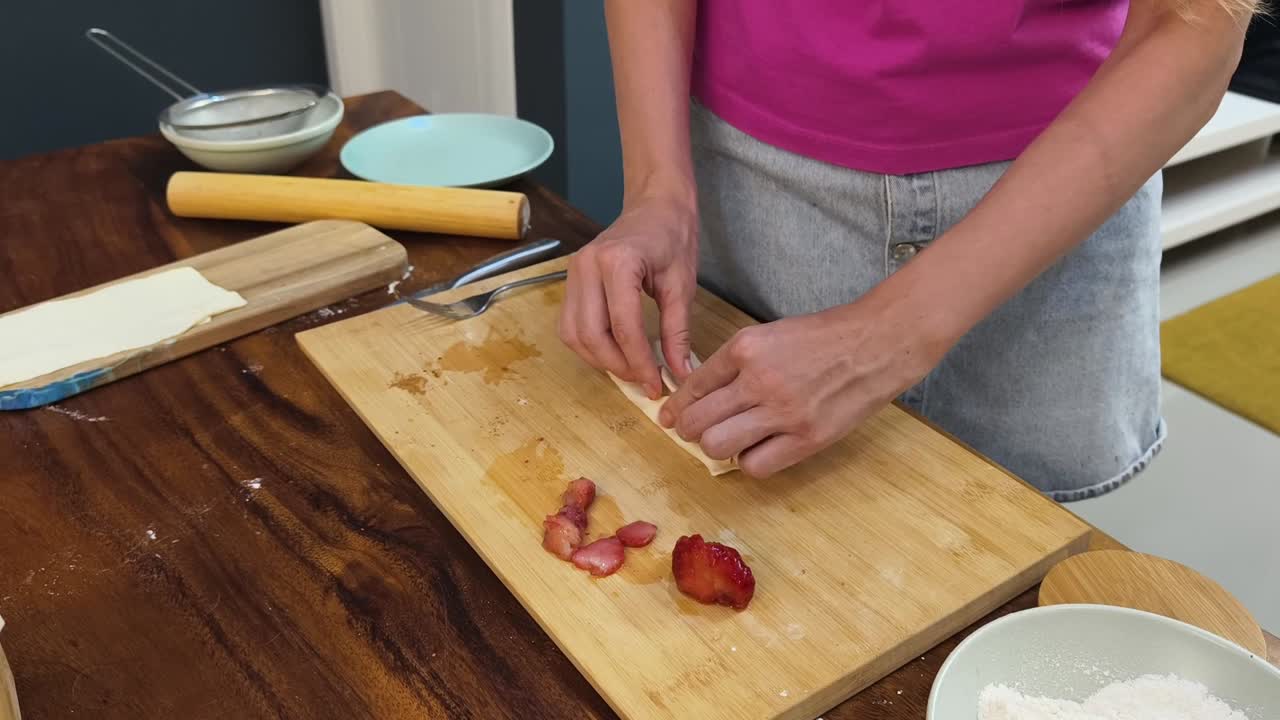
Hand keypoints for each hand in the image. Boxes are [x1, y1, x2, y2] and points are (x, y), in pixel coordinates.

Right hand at [558, 195, 698, 397]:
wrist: (655, 204)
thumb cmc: (672, 236)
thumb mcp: (682, 285)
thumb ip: (677, 332)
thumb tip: (680, 373)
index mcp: (617, 263)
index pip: (623, 327)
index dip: (639, 363)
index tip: (655, 385)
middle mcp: (587, 266)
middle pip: (590, 335)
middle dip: (617, 365)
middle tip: (643, 380)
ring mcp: (573, 272)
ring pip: (573, 334)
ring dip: (599, 359)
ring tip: (629, 368)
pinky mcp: (570, 280)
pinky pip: (570, 324)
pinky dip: (588, 345)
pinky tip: (613, 351)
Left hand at [657, 297, 947, 477]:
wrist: (878, 342)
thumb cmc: (825, 336)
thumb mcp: (772, 334)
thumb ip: (738, 362)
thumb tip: (703, 391)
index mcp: (746, 348)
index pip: (694, 385)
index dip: (676, 405)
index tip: (670, 415)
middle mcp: (758, 380)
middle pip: (697, 420)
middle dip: (687, 429)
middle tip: (692, 431)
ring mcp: (782, 412)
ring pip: (718, 446)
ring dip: (715, 447)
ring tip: (725, 441)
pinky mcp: (806, 438)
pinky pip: (755, 465)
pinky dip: (749, 462)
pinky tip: (758, 449)